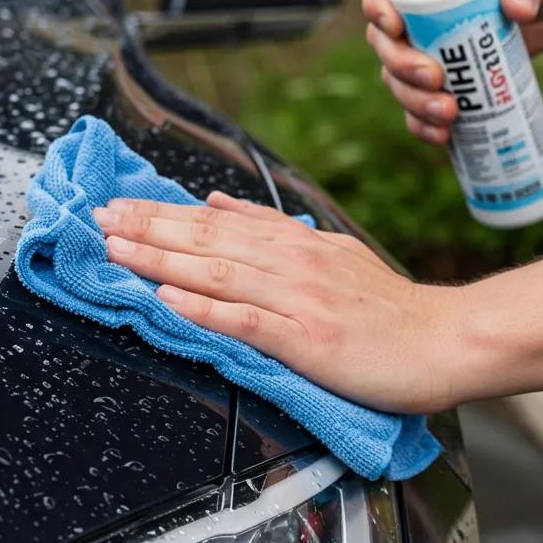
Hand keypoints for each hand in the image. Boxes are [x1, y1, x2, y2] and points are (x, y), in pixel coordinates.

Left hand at [93, 193, 469, 415]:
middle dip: (146, 227)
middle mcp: (290, 262)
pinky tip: (168, 298)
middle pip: (206, 238)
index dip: (162, 213)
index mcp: (293, 244)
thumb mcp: (330, 251)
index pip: (215, 220)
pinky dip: (204, 307)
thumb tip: (219, 201)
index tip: (119, 207)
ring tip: (116, 250)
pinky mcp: (306, 337)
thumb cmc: (387, 309)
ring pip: (217, 271)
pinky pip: (245, 320)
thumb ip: (272, 229)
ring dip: (161, 258)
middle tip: (98, 218)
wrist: (444, 341)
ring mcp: (297, 299)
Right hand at [362, 0, 542, 144]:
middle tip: (435, 78)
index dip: (375, 4)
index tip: (396, 28)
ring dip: (414, 103)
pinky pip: (415, 109)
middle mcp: (412, 12)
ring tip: (449, 114)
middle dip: (402, 68)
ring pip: (396, 82)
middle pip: (384, 43)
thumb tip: (518, 11)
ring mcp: (420, 50)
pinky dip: (423, 125)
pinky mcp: (437, 81)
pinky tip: (442, 135)